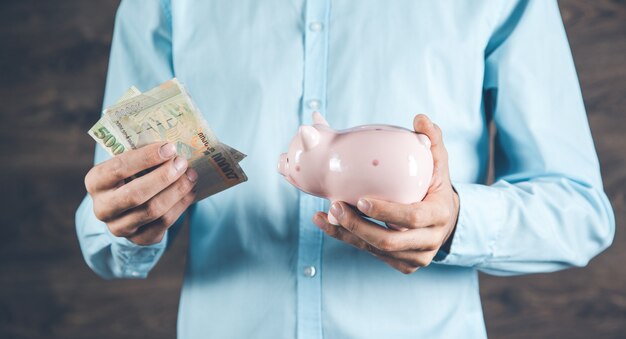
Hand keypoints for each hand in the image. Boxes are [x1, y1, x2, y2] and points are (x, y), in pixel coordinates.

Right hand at [84, 142, 197, 244]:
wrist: (128, 208)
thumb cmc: (131, 176)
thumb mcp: (129, 164)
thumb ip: (144, 156)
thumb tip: (173, 148)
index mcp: (96, 182)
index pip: (118, 168)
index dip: (146, 158)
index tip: (170, 148)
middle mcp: (102, 208)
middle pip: (135, 194)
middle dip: (163, 177)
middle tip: (182, 163)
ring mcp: (119, 227)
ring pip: (152, 210)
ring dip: (177, 191)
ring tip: (191, 175)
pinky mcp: (138, 239)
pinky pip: (163, 223)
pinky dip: (181, 205)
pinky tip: (190, 191)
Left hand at [312, 115, 458, 273]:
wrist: (446, 219)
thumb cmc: (436, 186)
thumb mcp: (439, 163)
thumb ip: (432, 140)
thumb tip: (420, 118)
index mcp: (438, 216)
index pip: (412, 218)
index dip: (387, 211)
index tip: (361, 200)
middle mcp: (428, 242)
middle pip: (389, 241)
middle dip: (358, 227)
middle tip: (334, 206)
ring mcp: (415, 258)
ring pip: (376, 250)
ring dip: (347, 234)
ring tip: (324, 215)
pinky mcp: (402, 265)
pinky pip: (371, 254)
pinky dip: (347, 240)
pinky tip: (328, 224)